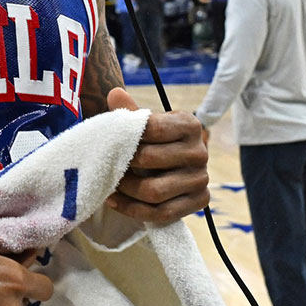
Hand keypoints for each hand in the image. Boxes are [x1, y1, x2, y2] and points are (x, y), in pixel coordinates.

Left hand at [102, 88, 210, 223]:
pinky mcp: (200, 201)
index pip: (152, 128)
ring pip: (154, 191)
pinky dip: (133, 209)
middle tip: (103, 165)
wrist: (173, 165)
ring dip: (125, 190)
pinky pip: (162, 213)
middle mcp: (200, 151)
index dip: (126, 135)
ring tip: (108, 184)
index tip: (108, 141)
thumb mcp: (144, 124)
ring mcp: (202, 178)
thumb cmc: (154, 141)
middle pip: (150, 160)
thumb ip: (130, 112)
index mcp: (189, 125)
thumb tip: (114, 93)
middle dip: (121, 164)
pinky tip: (114, 201)